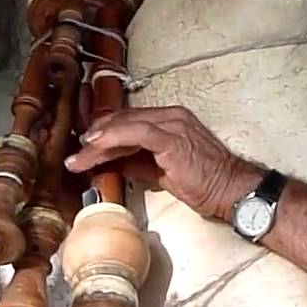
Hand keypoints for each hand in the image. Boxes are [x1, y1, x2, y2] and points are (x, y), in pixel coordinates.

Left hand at [63, 106, 260, 219]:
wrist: (231, 190)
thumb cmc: (205, 183)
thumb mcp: (165, 170)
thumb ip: (141, 162)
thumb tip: (116, 163)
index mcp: (172, 121)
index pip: (130, 121)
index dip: (106, 134)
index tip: (86, 149)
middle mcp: (172, 116)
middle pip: (123, 120)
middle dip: (96, 138)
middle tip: (76, 155)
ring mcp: (173, 124)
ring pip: (125, 125)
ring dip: (98, 142)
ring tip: (78, 158)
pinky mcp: (172, 137)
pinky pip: (136, 131)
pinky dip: (113, 137)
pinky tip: (95, 146)